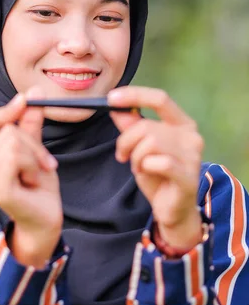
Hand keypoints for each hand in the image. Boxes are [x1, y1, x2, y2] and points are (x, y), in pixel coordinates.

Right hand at [0, 87, 62, 267]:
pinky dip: (33, 164)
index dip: (7, 109)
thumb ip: (30, 123)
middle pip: (7, 129)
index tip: (27, 100)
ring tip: (34, 175)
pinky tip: (33, 181)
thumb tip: (35, 92)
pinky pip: (16, 156)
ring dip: (34, 156)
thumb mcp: (34, 147)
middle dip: (33, 143)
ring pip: (14, 141)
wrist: (45, 219)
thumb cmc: (37, 185)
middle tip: (41, 164)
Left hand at [108, 86, 203, 249]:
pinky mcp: (188, 176)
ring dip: (136, 157)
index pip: (160, 98)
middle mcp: (191, 135)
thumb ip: (130, 126)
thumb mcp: (139, 147)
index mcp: (182, 123)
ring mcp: (193, 156)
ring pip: (150, 143)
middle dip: (126, 140)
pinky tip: (148, 174)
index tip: (110, 98)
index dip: (134, 95)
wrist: (172, 209)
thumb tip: (116, 108)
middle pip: (147, 125)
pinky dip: (145, 167)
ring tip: (139, 167)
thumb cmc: (158, 174)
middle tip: (122, 155)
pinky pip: (158, 162)